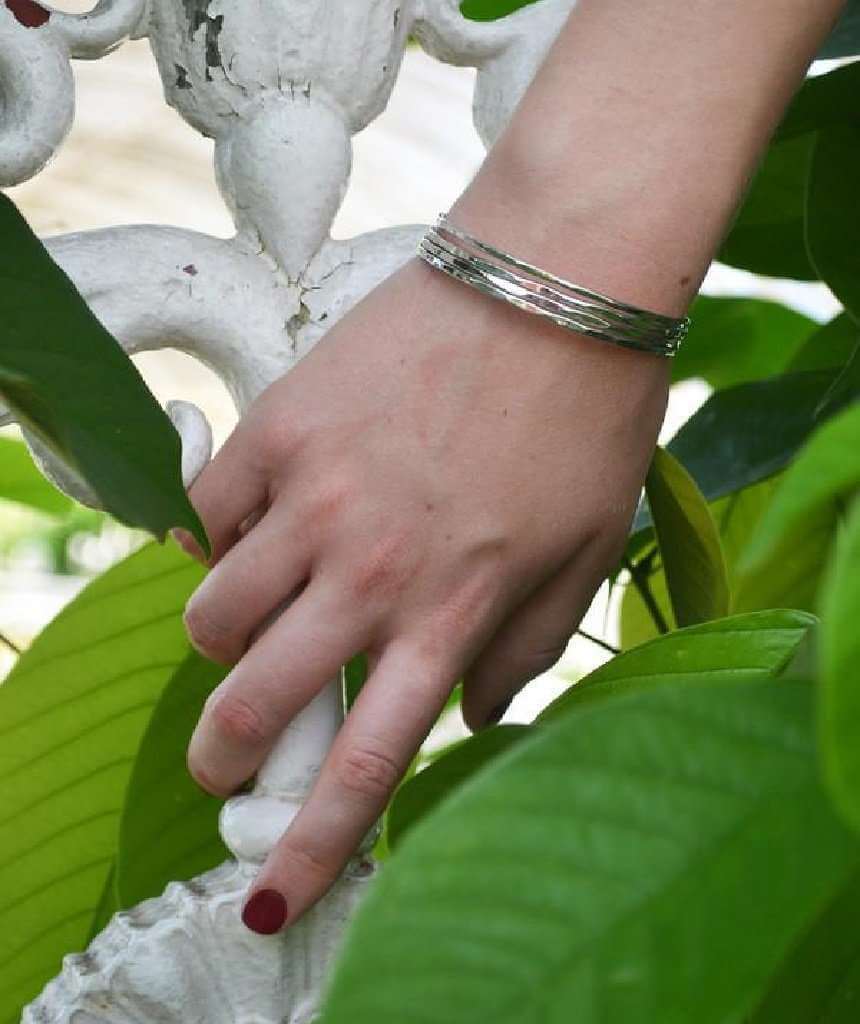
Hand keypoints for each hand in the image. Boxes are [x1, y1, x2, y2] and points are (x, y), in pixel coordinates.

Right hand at [179, 255, 668, 930]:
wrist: (553, 282)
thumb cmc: (583, 417)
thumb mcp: (586, 551)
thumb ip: (526, 648)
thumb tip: (472, 717)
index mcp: (451, 611)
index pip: (362, 761)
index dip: (307, 844)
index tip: (266, 892)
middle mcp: (370, 568)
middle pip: (254, 700)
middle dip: (223, 753)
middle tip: (222, 758)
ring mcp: (315, 495)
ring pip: (211, 612)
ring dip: (217, 641)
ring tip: (246, 621)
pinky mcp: (282, 425)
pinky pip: (206, 509)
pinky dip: (215, 534)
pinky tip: (254, 523)